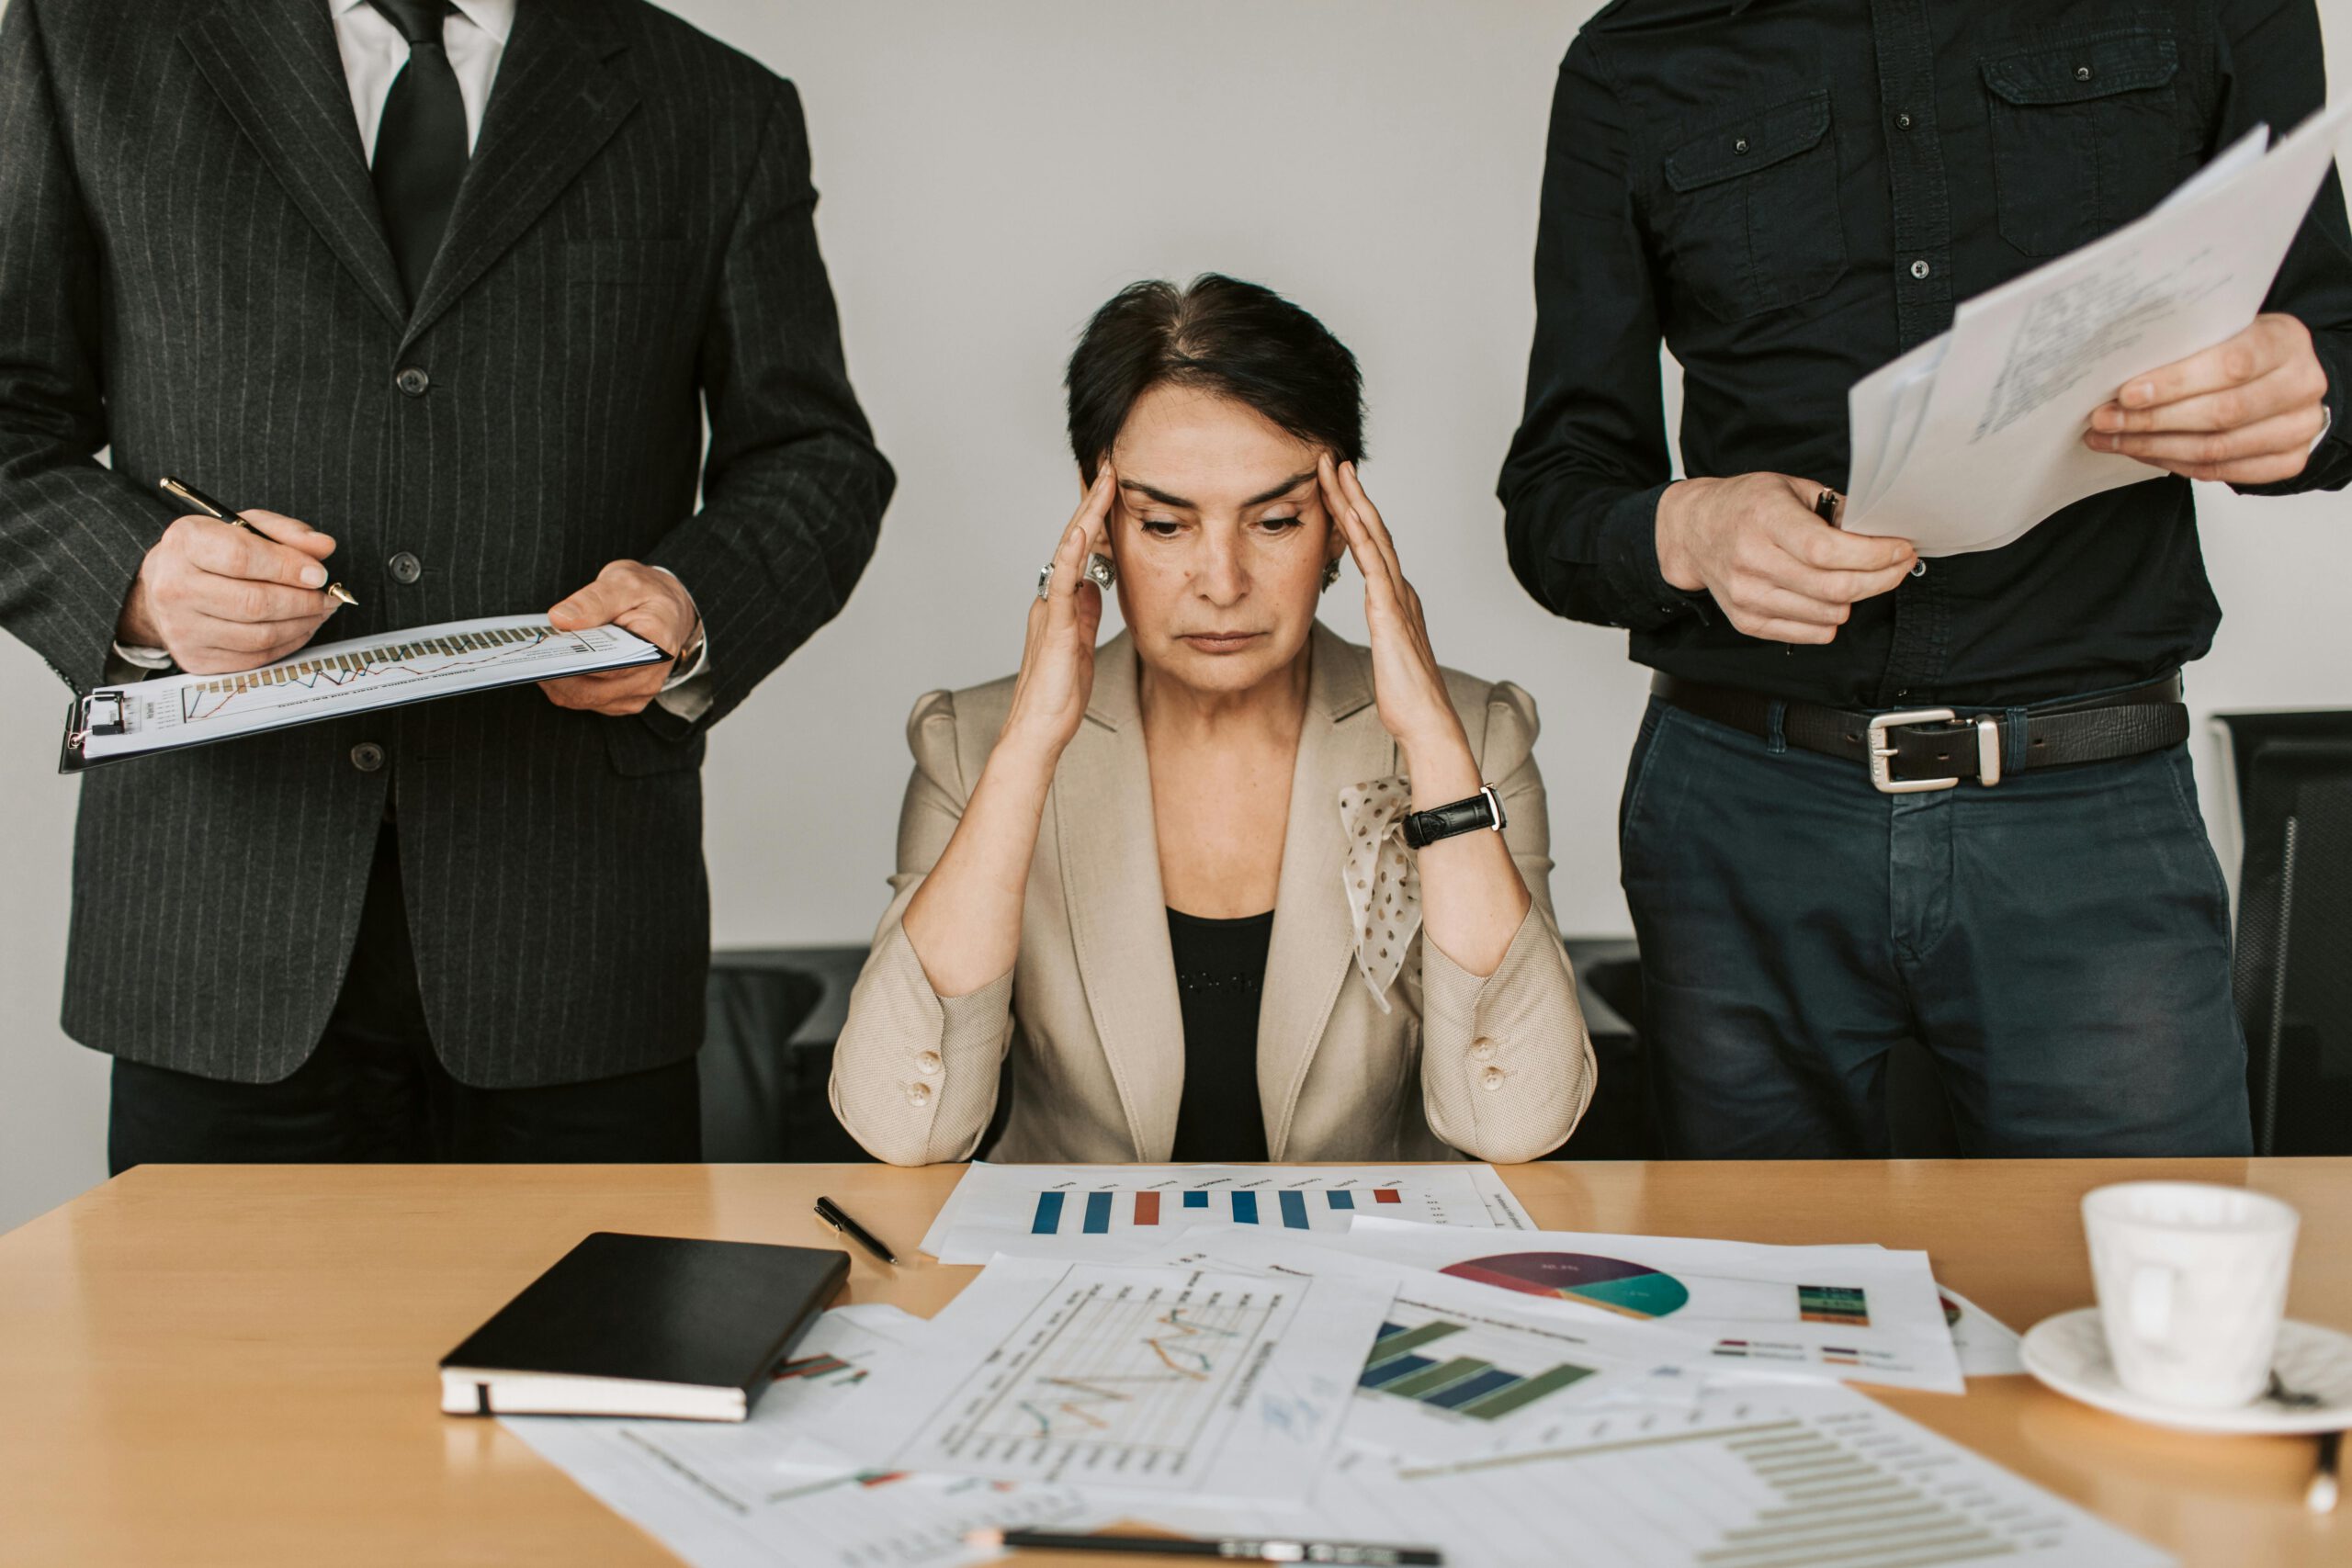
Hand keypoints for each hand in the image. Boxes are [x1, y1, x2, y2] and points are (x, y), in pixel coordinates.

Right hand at [117, 509, 341, 673]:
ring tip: (319, 611)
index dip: (288, 567)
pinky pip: (255, 657)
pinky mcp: (195, 658)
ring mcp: (182, 628)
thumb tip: (324, 546)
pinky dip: (288, 644)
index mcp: (186, 543)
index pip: (241, 558)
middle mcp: (175, 587)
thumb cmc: (212, 553)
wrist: (166, 586)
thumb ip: (285, 532)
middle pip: (254, 602)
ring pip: (259, 635)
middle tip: (328, 597)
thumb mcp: (244, 526)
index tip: (319, 574)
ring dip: (302, 624)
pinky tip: (300, 627)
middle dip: (303, 601)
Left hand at [539, 560, 699, 714]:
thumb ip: (594, 599)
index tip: (547, 647)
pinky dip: (564, 686)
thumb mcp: (624, 582)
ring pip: (584, 700)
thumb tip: (561, 619)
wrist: (667, 610)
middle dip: (557, 672)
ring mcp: (638, 693)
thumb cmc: (645, 593)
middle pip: (592, 690)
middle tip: (533, 651)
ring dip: (556, 681)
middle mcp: (650, 676)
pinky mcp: (624, 700)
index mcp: (657, 644)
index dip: (575, 660)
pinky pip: (585, 702)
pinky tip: (553, 664)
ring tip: (539, 655)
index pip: (611, 665)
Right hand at [997, 465, 1112, 763]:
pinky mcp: (1055, 626)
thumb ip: (1085, 614)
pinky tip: (1083, 530)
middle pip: (1075, 539)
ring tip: (1104, 480)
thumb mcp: (1081, 645)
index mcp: (1060, 603)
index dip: (1098, 517)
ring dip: (1087, 513)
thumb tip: (1094, 586)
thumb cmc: (1059, 696)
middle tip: (1111, 465)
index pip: (1083, 550)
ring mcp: (1051, 609)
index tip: (1115, 487)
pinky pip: (1063, 583)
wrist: (1038, 730)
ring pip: (1070, 551)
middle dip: (1094, 501)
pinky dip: (1073, 554)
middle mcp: (1052, 598)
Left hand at [1319, 455, 1470, 776]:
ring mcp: (1398, 599)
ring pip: (1374, 539)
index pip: (1372, 545)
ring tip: (1336, 471)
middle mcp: (1400, 591)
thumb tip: (1382, 622)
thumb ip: (1385, 631)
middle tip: (1332, 460)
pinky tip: (1347, 515)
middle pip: (1374, 530)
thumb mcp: (1387, 655)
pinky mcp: (1391, 614)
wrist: (1426, 722)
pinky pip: (1374, 566)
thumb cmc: (1406, 698)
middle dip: (1352, 493)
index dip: (1353, 512)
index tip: (1335, 485)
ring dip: (1355, 502)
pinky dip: (1361, 537)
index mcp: (1397, 599)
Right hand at [1655, 473, 1915, 643]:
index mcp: (1764, 519)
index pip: (1827, 551)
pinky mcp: (1748, 621)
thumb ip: (1834, 510)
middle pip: (1835, 588)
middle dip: (1881, 578)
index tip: (1901, 549)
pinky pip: (1812, 634)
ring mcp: (1748, 597)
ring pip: (1829, 615)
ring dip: (1857, 598)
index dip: (1874, 555)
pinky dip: (1832, 618)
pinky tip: (1831, 596)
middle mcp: (1752, 561)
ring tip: (1860, 577)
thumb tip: (1881, 532)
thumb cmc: (1745, 505)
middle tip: (1899, 565)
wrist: (1694, 531)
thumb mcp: (1790, 488)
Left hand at [2084, 312, 2329, 483]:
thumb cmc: (2246, 351)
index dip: (2175, 383)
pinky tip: (2142, 452)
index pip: (2231, 364)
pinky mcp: (2290, 461)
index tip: (2126, 393)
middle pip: (2221, 412)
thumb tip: (2120, 373)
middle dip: (2153, 420)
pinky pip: (2221, 470)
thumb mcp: (2226, 333)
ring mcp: (2300, 427)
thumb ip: (2188, 348)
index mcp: (2285, 341)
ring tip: (2111, 439)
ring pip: (2217, 448)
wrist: (2287, 379)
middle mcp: (2301, 385)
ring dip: (2154, 447)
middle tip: (2104, 420)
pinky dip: (2174, 464)